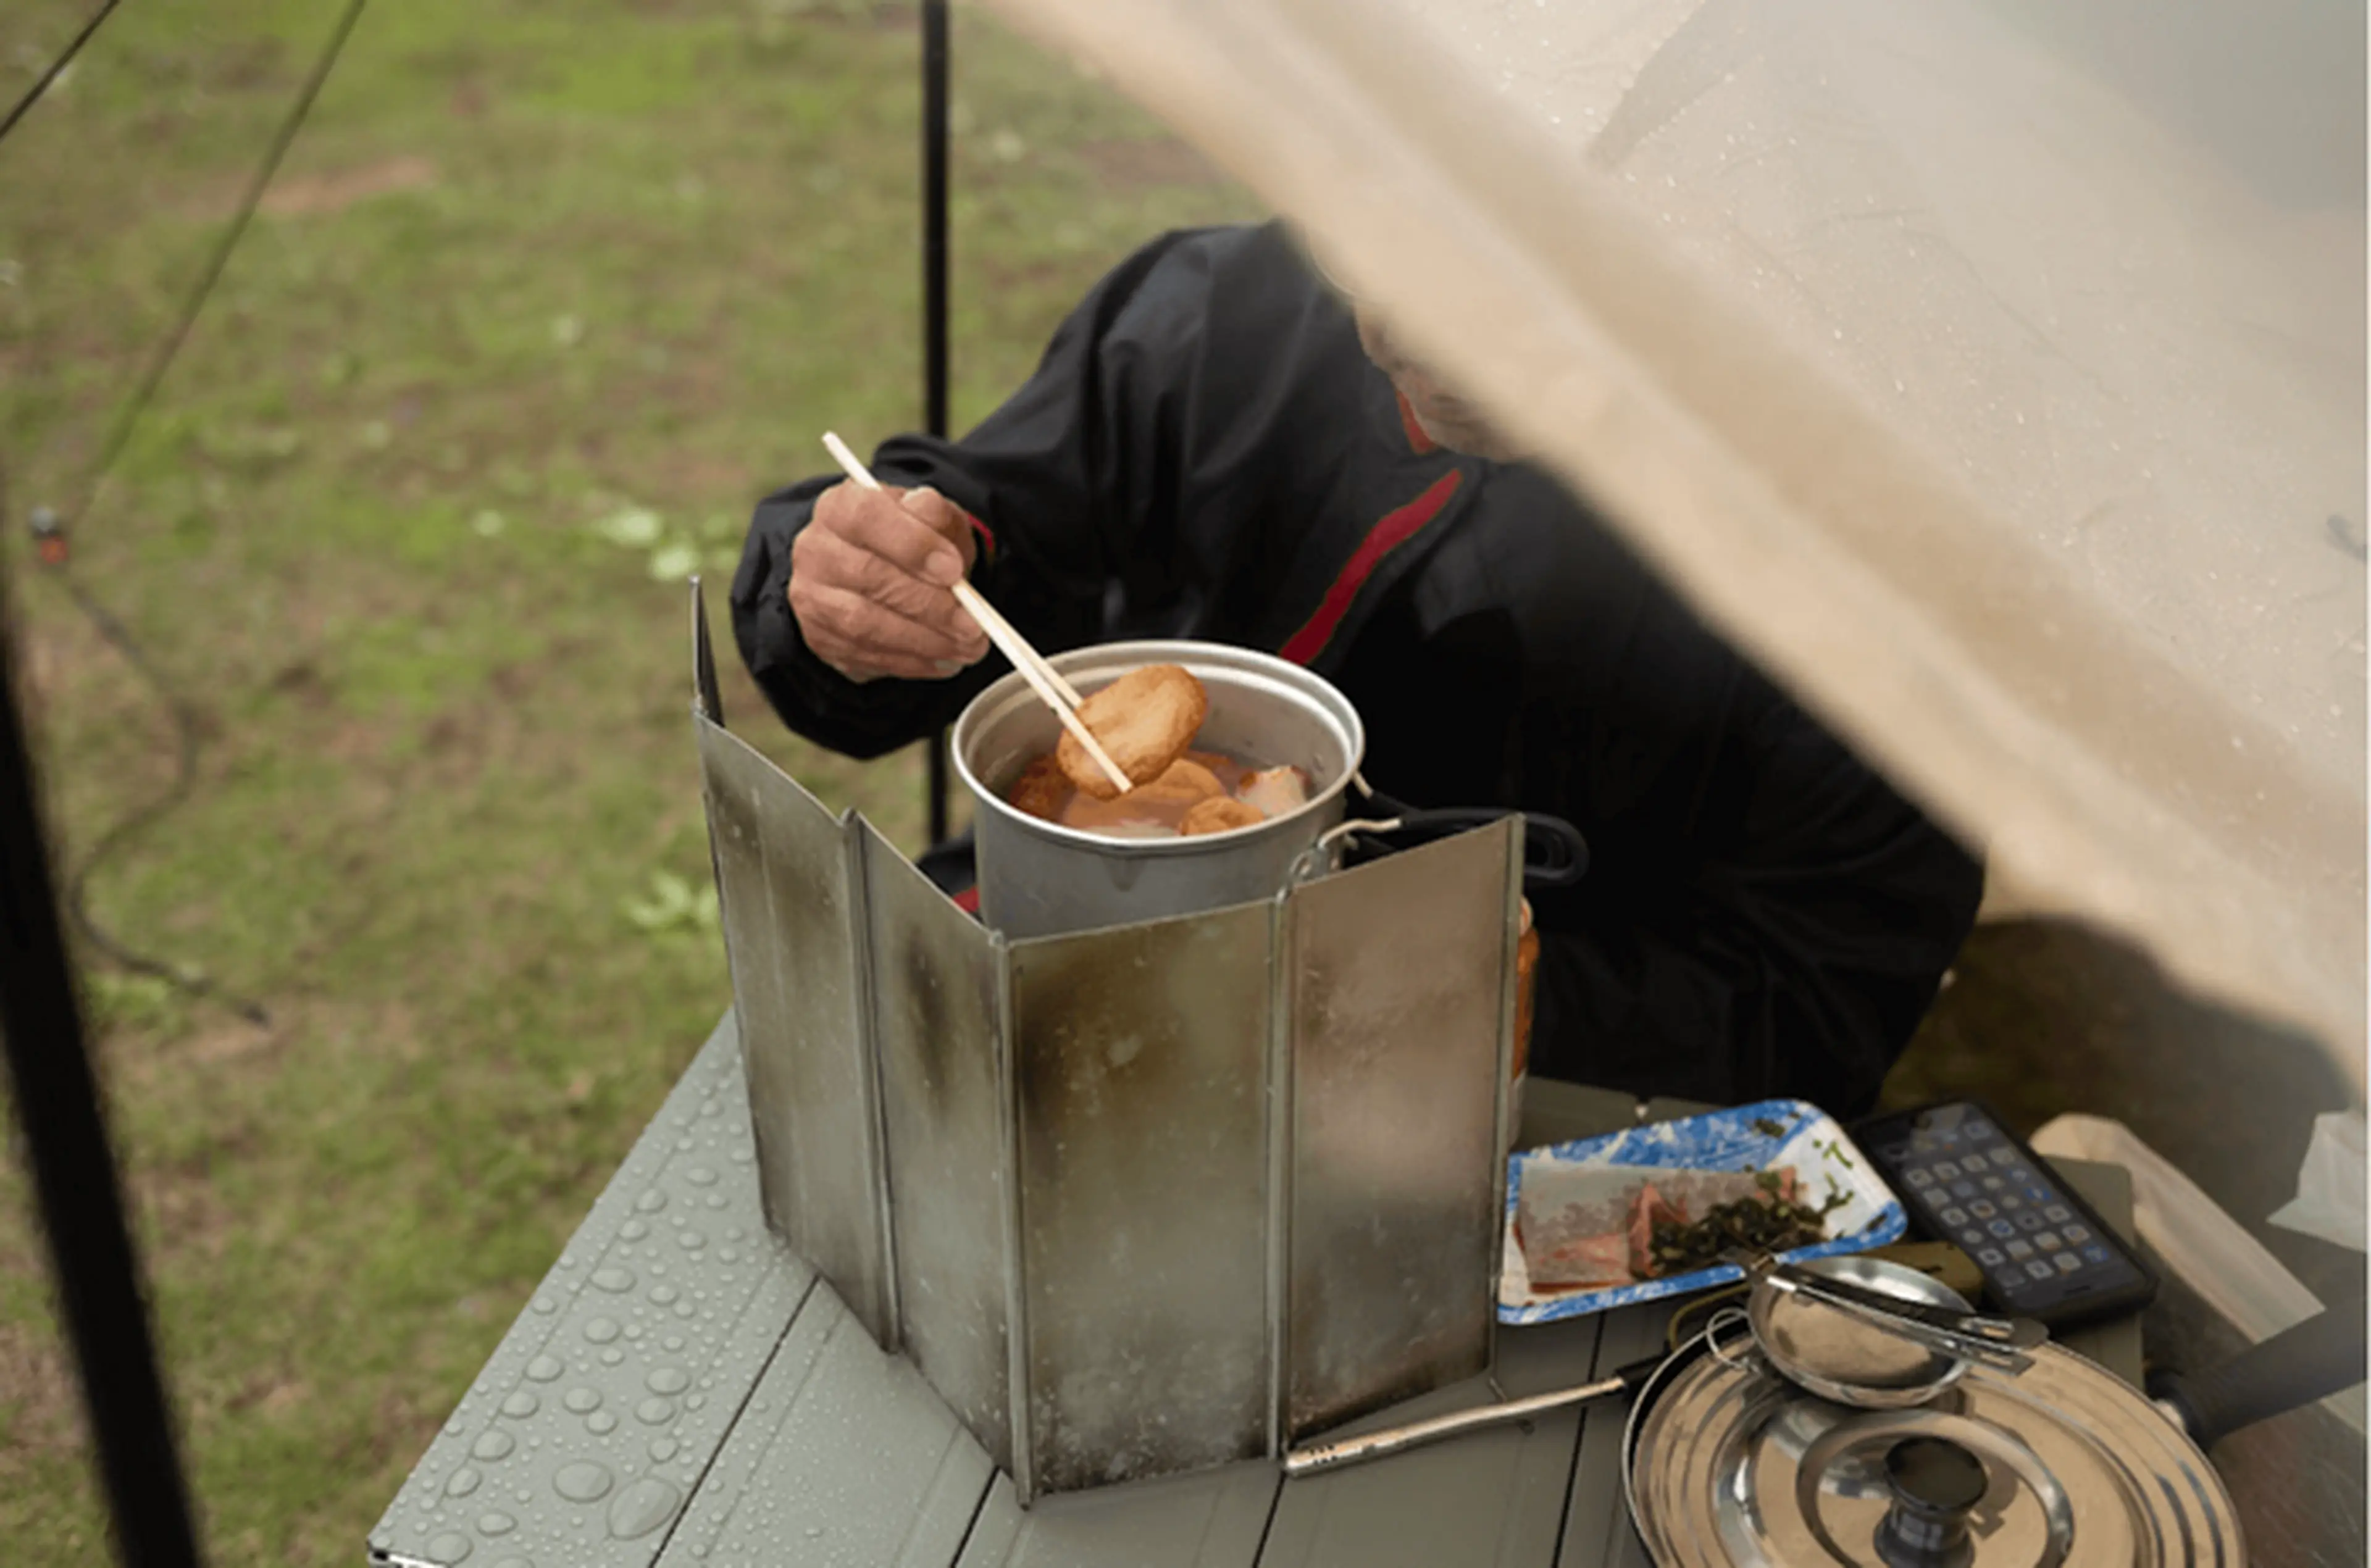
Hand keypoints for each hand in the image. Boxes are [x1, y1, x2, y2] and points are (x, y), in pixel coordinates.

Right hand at [787, 480, 989, 681]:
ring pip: (864, 623)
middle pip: (869, 576)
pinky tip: (943, 660)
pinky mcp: (819, 637)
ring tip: (966, 648)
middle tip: (973, 624)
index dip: (912, 545)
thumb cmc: (909, 540)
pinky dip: (910, 662)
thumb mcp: (932, 518)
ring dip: (923, 641)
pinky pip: (864, 655)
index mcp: (840, 507)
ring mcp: (812, 597)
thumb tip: (927, 511)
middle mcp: (816, 549)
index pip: (866, 517)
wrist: (879, 569)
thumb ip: (934, 514)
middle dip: (928, 605)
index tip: (954, 571)